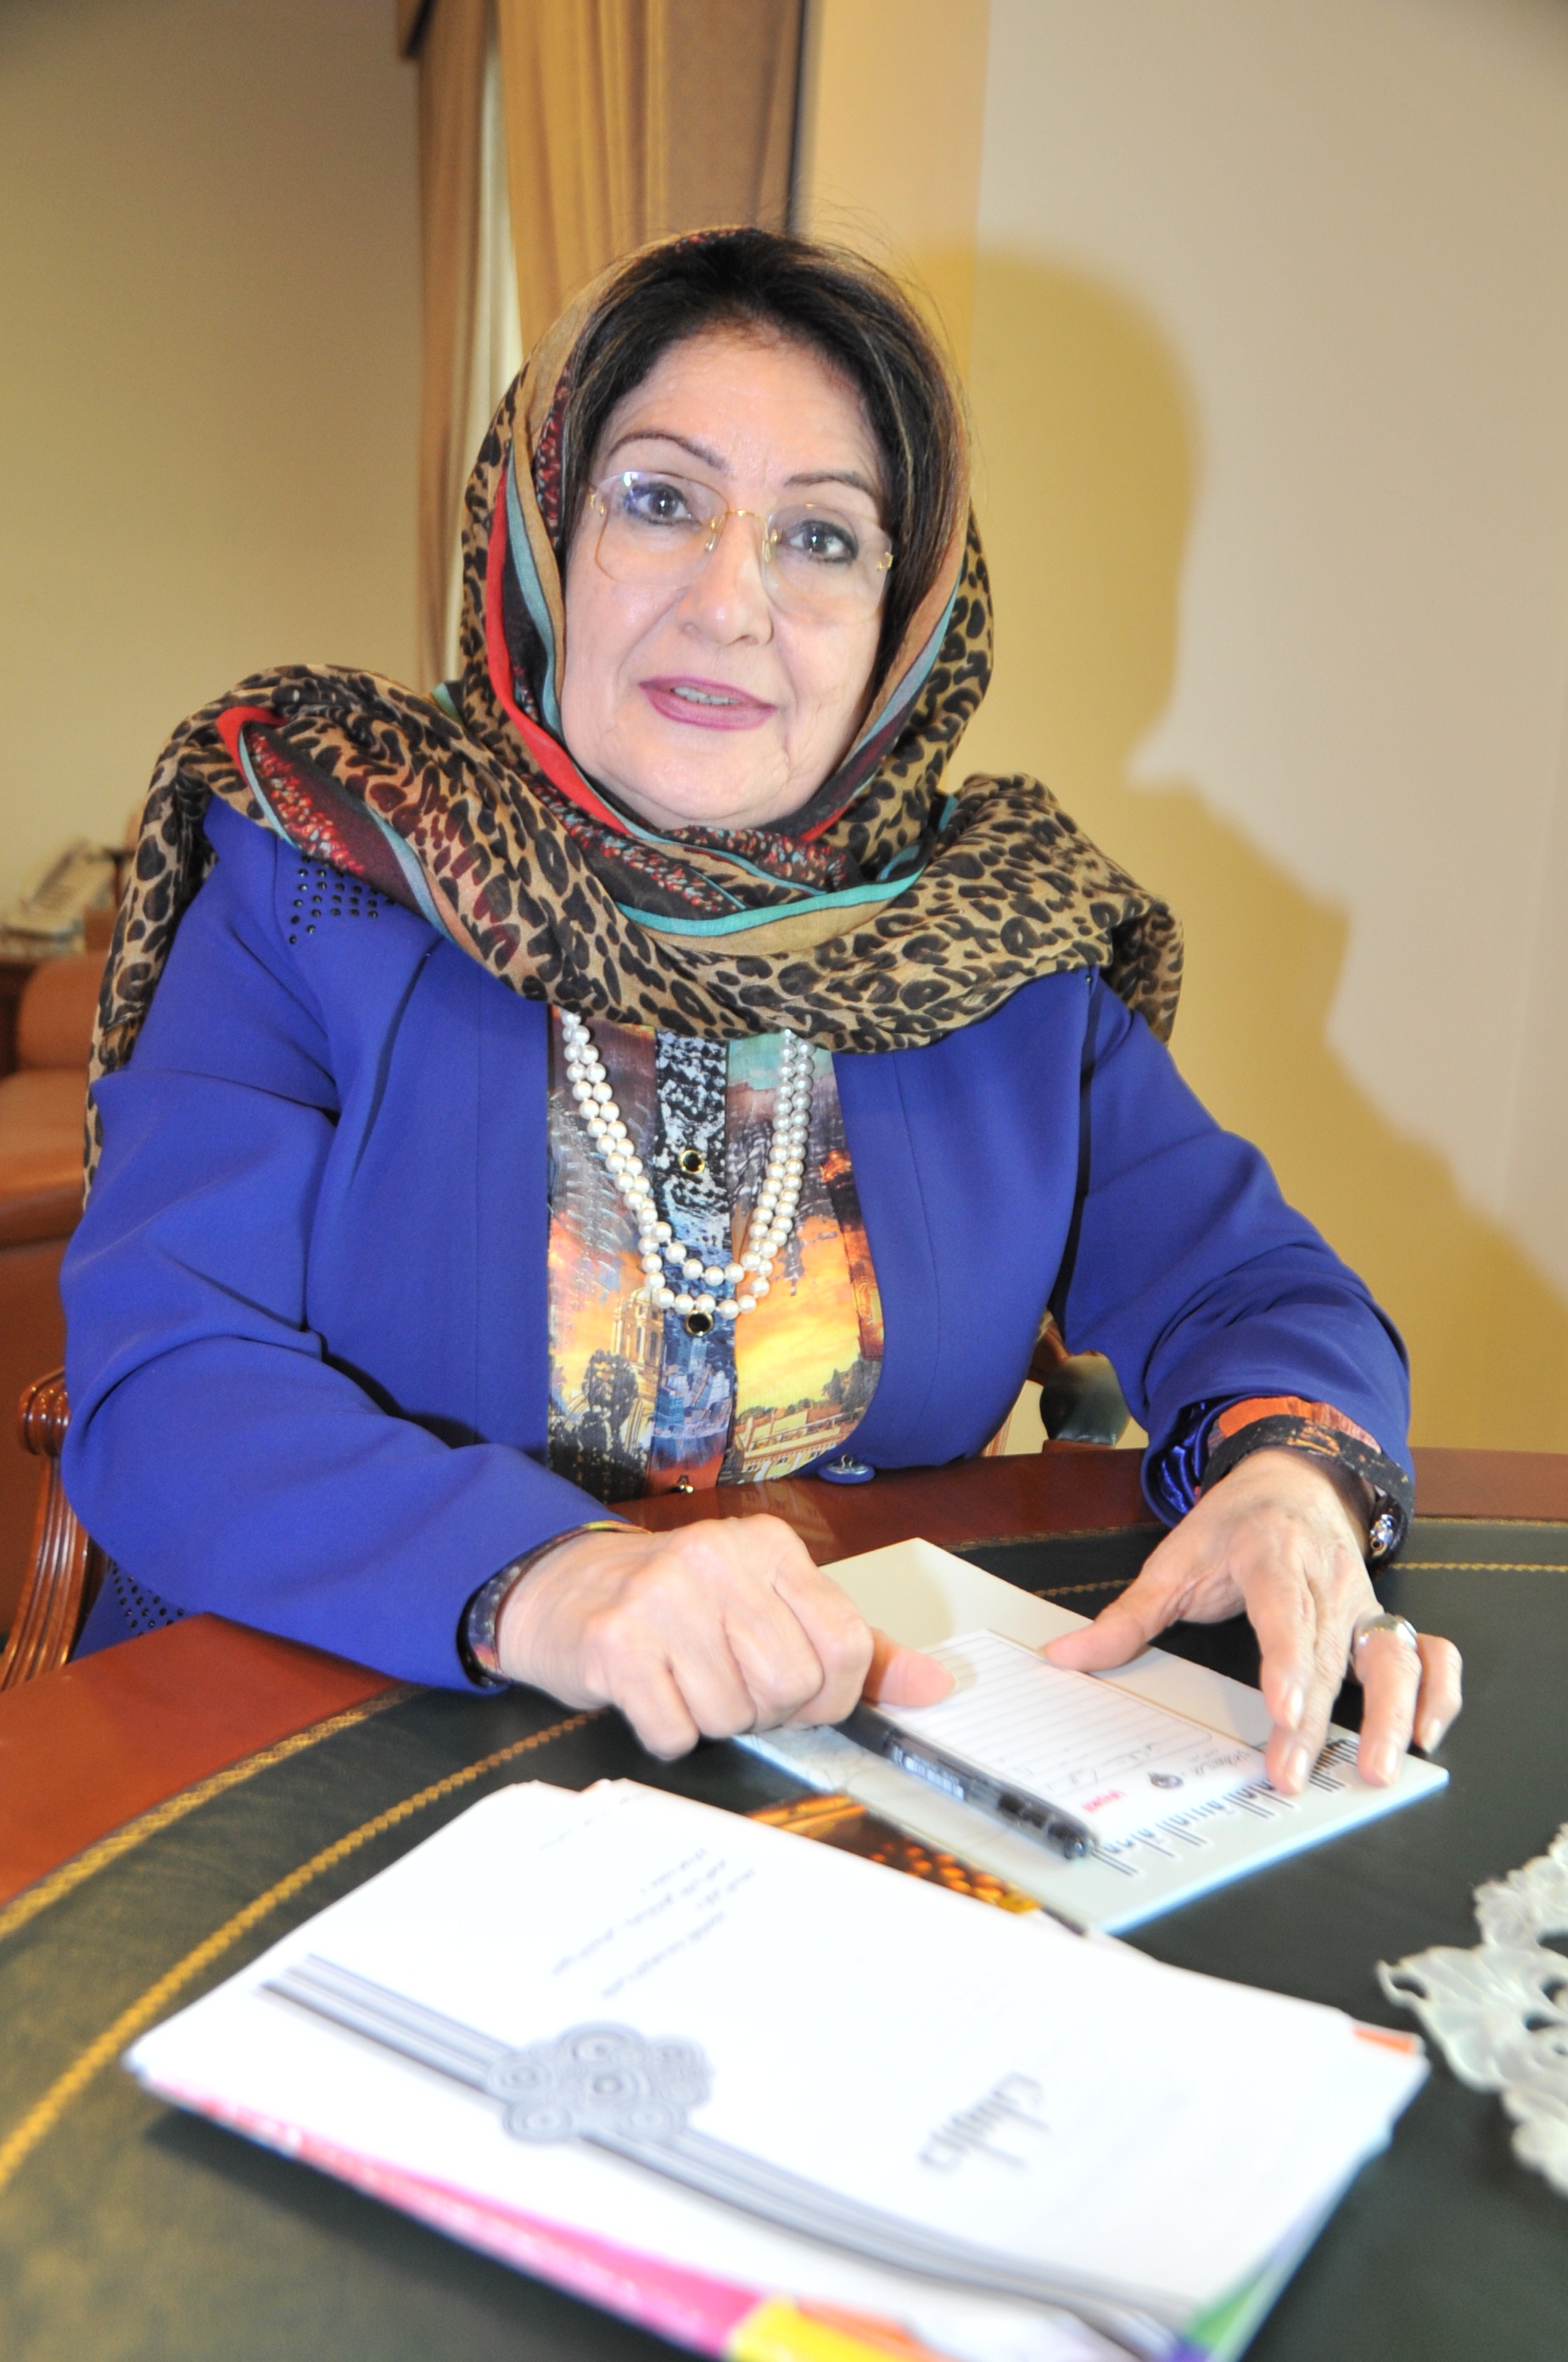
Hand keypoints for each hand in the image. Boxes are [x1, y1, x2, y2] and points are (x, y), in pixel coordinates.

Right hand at [496, 1515, 950, 1758]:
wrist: (557, 1588)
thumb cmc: (674, 1604)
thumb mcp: (767, 1605)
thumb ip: (855, 1648)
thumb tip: (935, 1687)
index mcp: (767, 1546)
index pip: (846, 1644)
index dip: (831, 1696)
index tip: (801, 1696)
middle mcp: (716, 1558)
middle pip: (792, 1686)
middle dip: (767, 1710)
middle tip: (729, 1685)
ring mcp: (662, 1597)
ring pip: (734, 1714)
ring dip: (711, 1720)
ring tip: (683, 1679)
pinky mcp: (615, 1643)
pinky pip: (675, 1731)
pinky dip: (667, 1733)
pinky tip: (650, 1693)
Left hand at [1043, 1449, 1461, 1794]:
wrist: (1294, 1478)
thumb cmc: (1235, 1524)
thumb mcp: (1173, 1558)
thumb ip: (1126, 1616)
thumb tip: (1066, 1656)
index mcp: (1274, 1557)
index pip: (1283, 1613)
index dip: (1287, 1661)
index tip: (1283, 1705)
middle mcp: (1328, 1582)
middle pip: (1330, 1655)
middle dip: (1316, 1720)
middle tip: (1297, 1772)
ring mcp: (1364, 1603)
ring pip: (1395, 1657)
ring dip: (1394, 1714)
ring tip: (1378, 1768)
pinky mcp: (1385, 1621)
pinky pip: (1430, 1655)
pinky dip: (1437, 1694)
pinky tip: (1425, 1735)